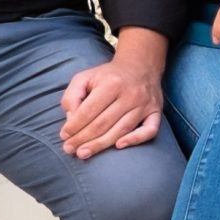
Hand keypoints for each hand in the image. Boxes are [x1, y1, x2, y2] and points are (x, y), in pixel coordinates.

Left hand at [57, 34, 166, 159]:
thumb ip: (72, 95)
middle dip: (83, 139)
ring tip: (83, 153)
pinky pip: (149, 130)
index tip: (64, 136)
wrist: (140, 66)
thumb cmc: (108, 76)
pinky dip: (135, 140)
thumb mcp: (85, 77)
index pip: (89, 110)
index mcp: (111, 83)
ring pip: (121, 130)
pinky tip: (118, 146)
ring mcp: (145, 104)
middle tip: (69, 149)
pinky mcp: (155, 112)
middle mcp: (130, 94)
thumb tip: (71, 119)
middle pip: (103, 123)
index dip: (74, 126)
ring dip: (101, 145)